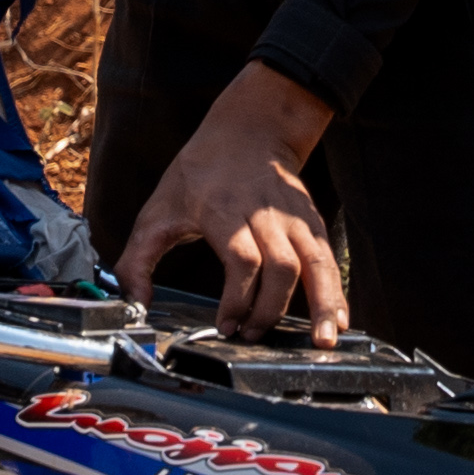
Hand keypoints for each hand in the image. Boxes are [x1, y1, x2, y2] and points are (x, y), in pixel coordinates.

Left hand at [114, 58, 348, 337]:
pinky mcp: (312, 222)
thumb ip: (136, 261)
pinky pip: (328, 260)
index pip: (243, 261)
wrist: (248, 131)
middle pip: (282, 268)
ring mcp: (294, 217)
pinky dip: (335, 292)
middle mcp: (265, 214)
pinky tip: (338, 320)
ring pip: (315, 263)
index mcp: (225, 211)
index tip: (228, 326)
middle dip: (271, 311)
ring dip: (321, 305)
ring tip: (323, 343)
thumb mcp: (156, 211)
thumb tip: (134, 303)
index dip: (239, 299)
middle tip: (254, 336)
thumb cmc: (199, 175)